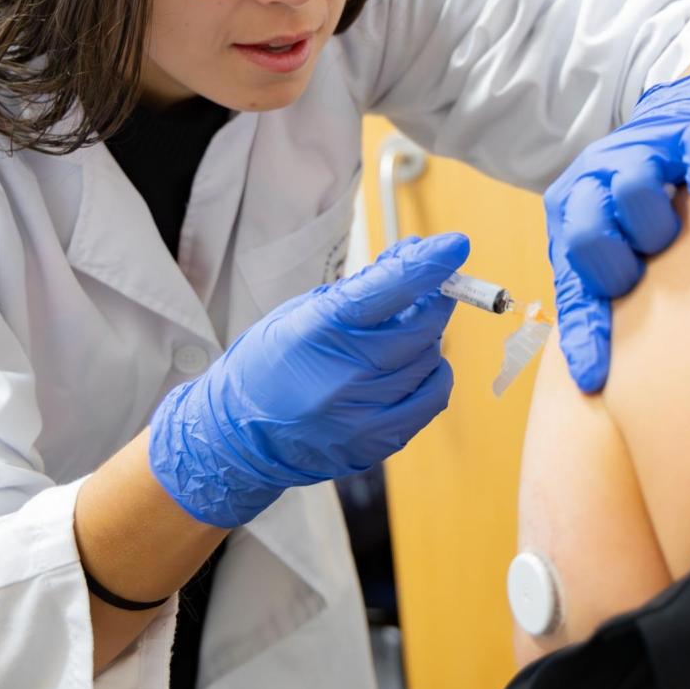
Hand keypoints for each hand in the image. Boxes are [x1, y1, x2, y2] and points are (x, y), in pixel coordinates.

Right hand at [149, 232, 468, 526]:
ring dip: (425, 340)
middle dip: (433, 300)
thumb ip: (360, 291)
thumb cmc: (266, 366)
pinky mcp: (375, 443)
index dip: (428, 265)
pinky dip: (432, 376)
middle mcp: (344, 375)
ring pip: (428, 360)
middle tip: (427, 290)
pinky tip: (414, 367)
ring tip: (398, 336)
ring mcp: (362, 414)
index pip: (388, 289)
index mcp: (319, 331)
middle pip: (420, 327)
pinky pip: (431, 400)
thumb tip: (412, 261)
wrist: (235, 439)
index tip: (454, 246)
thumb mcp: (301, 313)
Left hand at [544, 69, 689, 392]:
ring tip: (679, 236)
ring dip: (655, 221)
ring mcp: (640, 152)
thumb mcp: (616, 247)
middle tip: (645, 274)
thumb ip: (606, 294)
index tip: (595, 378)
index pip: (571, 282)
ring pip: (634, 189)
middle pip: (586, 231)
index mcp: (569, 215)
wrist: (687, 124)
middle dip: (615, 265)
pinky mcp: (686, 133)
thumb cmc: (646, 206)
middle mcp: (594, 181)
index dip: (584, 332)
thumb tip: (600, 378)